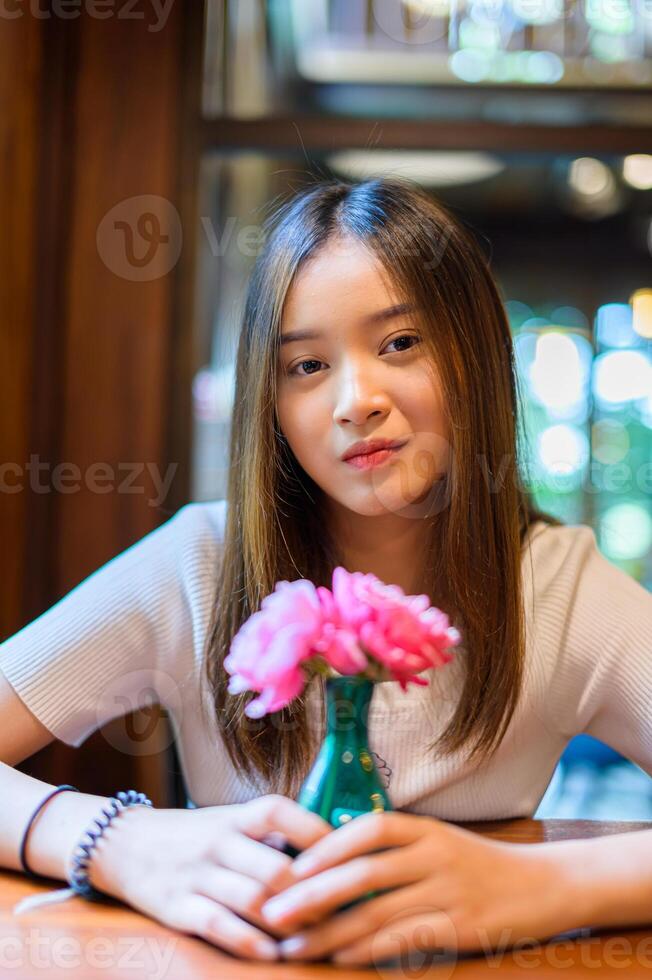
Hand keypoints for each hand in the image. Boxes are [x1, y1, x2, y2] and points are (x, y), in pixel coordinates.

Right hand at [88, 794, 332, 961]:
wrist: (126, 845)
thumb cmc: (195, 836)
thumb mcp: (231, 822)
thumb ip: (272, 835)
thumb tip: (334, 849)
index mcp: (235, 816)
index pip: (281, 813)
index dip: (317, 834)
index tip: (347, 858)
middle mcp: (217, 841)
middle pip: (274, 867)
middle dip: (309, 895)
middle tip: (336, 913)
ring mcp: (196, 874)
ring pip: (251, 900)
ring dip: (286, 923)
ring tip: (313, 938)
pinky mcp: (177, 907)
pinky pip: (218, 926)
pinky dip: (248, 942)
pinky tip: (271, 953)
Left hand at [259, 810, 583, 965]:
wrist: (545, 885)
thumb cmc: (481, 866)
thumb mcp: (440, 842)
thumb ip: (396, 848)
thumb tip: (336, 862)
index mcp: (425, 829)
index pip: (366, 829)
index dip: (324, 848)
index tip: (288, 868)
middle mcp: (434, 854)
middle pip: (362, 873)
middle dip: (312, 894)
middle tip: (274, 913)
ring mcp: (448, 890)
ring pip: (377, 912)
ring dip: (330, 931)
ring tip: (295, 945)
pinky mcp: (461, 926)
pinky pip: (405, 938)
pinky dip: (369, 950)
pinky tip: (341, 958)